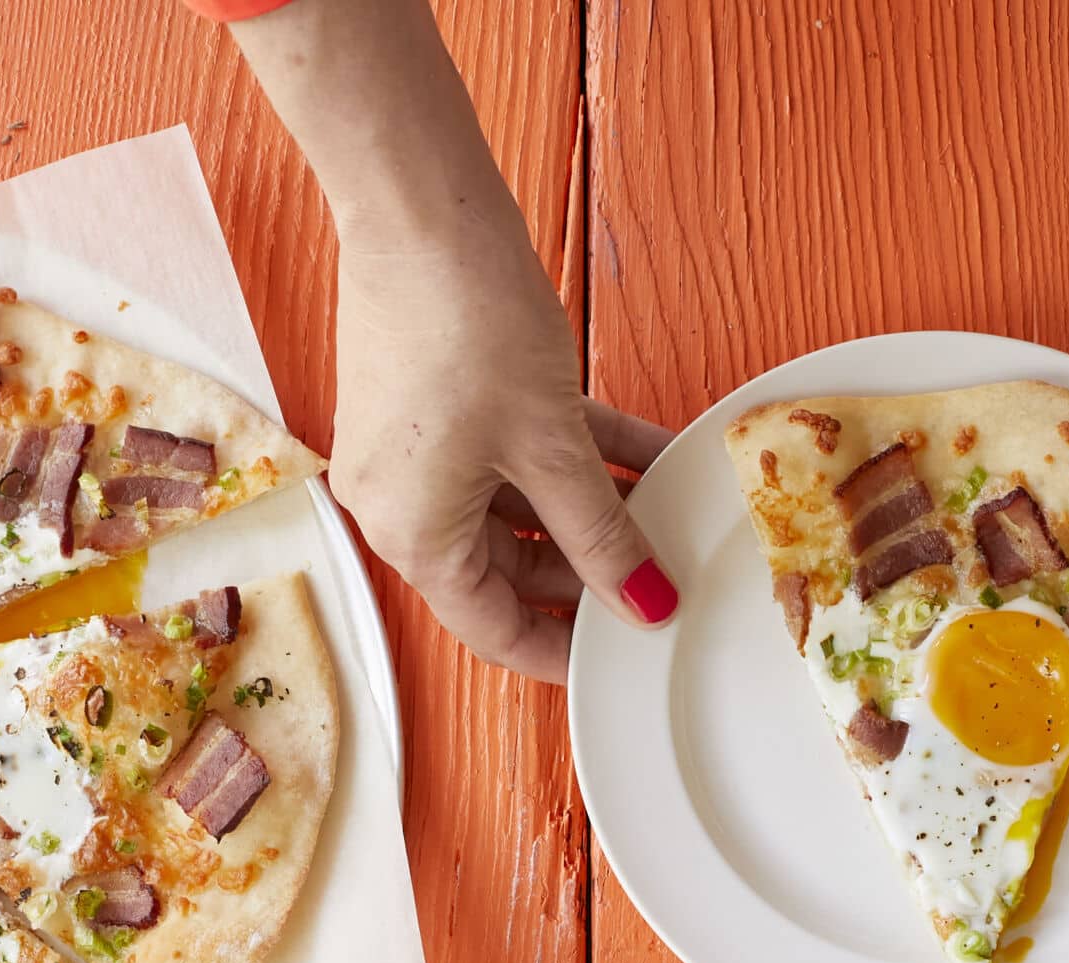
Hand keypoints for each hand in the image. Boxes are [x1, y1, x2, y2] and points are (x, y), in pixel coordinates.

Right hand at [328, 202, 676, 683]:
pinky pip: (515, 457)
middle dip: (587, 574)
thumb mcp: (552, 444)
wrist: (417, 201)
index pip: (493, 630)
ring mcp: (420, 457)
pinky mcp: (440, 408)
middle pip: (508, 572)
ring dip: (590, 512)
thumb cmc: (461, 317)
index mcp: (414, 539)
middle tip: (658, 578)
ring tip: (664, 511)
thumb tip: (644, 600)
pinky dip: (575, 460)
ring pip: (520, 511)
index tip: (619, 656)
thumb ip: (601, 533)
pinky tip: (646, 451)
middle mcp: (404, 508)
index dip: (561, 651)